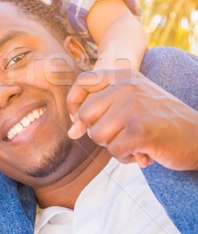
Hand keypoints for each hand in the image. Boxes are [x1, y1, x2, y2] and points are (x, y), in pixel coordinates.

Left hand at [67, 68, 197, 170]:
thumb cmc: (162, 122)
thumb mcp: (135, 101)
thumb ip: (103, 108)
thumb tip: (72, 131)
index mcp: (125, 75)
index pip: (83, 82)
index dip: (75, 104)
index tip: (80, 121)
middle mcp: (128, 87)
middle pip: (85, 114)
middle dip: (97, 132)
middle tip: (120, 136)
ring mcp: (134, 107)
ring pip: (97, 135)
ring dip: (113, 147)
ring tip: (134, 144)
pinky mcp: (140, 130)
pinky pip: (114, 151)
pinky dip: (126, 158)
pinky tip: (142, 153)